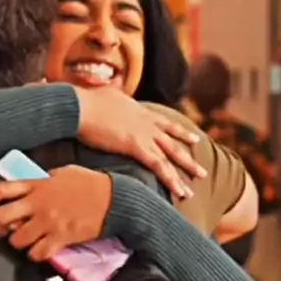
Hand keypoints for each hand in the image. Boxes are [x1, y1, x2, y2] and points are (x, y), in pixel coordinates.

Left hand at [0, 166, 110, 261]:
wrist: (114, 199)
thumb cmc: (91, 184)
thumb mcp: (62, 173)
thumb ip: (42, 180)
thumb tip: (30, 186)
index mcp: (37, 185)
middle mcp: (38, 204)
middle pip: (1, 218)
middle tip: (4, 231)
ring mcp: (49, 222)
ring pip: (16, 240)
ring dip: (17, 243)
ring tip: (26, 241)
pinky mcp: (61, 238)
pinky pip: (38, 253)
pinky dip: (35, 255)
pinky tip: (41, 250)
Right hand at [75, 87, 205, 198]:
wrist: (79, 106)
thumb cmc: (84, 101)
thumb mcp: (104, 92)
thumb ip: (112, 93)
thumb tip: (108, 89)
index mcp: (139, 110)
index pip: (164, 123)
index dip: (180, 132)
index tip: (193, 138)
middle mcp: (146, 122)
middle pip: (173, 141)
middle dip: (188, 156)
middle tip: (201, 169)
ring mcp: (143, 134)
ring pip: (171, 155)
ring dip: (185, 171)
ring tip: (195, 187)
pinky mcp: (136, 146)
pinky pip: (159, 166)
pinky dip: (171, 180)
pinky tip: (180, 191)